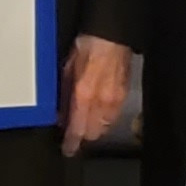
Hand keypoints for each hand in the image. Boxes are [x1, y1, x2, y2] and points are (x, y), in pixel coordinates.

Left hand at [61, 34, 132, 154]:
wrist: (111, 36)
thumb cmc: (88, 47)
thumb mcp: (66, 70)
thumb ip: (64, 97)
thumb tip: (61, 115)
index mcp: (84, 95)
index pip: (78, 130)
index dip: (72, 143)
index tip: (68, 149)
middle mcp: (101, 101)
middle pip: (93, 134)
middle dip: (83, 136)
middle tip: (76, 132)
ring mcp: (115, 100)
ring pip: (105, 127)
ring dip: (95, 128)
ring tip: (87, 122)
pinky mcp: (124, 95)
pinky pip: (114, 116)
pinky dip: (106, 119)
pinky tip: (99, 112)